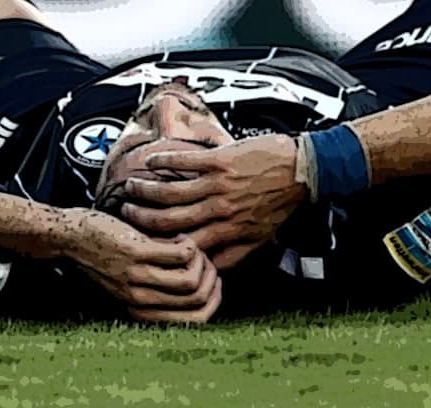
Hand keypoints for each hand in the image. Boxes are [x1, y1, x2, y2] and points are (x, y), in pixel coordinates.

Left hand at [62, 209, 221, 322]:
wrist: (66, 237)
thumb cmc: (97, 254)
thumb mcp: (126, 281)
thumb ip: (154, 286)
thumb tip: (192, 278)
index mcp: (141, 309)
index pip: (194, 320)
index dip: (212, 299)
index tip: (211, 279)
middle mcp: (140, 299)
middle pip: (197, 300)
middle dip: (211, 278)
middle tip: (204, 258)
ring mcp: (138, 277)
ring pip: (191, 281)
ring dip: (201, 261)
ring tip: (190, 246)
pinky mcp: (137, 254)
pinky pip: (180, 255)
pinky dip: (188, 244)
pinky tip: (178, 235)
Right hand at [122, 134, 304, 268]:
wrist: (304, 170)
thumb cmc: (282, 202)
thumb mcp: (261, 238)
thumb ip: (234, 253)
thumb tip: (213, 269)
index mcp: (226, 231)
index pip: (185, 246)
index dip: (160, 247)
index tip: (142, 244)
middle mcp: (218, 210)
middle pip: (169, 219)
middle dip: (142, 218)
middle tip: (125, 214)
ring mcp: (218, 184)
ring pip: (171, 191)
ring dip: (146, 190)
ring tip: (131, 188)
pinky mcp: (220, 160)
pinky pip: (184, 161)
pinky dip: (163, 161)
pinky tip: (150, 161)